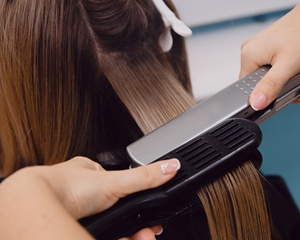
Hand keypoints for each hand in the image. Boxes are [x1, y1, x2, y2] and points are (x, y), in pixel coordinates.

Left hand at [0, 157, 179, 238]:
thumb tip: (170, 166)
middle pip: (117, 208)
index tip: (149, 214)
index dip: (136, 200)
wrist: (37, 205)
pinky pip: (101, 232)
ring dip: (128, 233)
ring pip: (110, 224)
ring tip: (139, 237)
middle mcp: (83, 190)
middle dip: (136, 223)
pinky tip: (124, 237)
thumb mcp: (114, 181)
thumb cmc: (67, 186)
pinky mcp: (74, 224)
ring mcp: (77, 208)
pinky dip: (116, 235)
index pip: (121, 184)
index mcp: (91, 172)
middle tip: (147, 231)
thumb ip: (144, 177)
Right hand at [240, 4, 299, 109]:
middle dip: (274, 87)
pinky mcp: (265, 46)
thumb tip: (256, 103)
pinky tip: (289, 66)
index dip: (262, 95)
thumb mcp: (287, 65)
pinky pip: (267, 64)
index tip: (276, 95)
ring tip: (292, 72)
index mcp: (248, 55)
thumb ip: (270, 86)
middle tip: (290, 81)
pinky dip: (279, 69)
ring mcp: (256, 47)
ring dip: (278, 79)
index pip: (247, 87)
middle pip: (256, 81)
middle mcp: (248, 50)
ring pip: (263, 73)